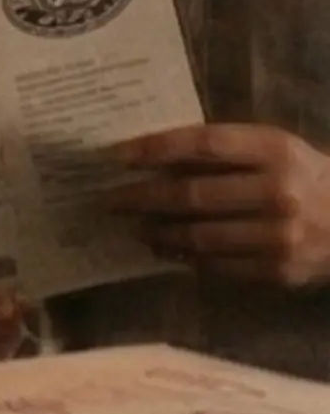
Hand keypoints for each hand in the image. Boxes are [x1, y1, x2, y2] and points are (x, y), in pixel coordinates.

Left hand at [111, 124, 329, 289]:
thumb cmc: (305, 178)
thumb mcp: (276, 151)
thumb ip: (226, 152)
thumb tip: (153, 158)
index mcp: (277, 150)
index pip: (204, 144)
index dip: (155, 148)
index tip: (115, 156)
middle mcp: (279, 191)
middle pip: (192, 194)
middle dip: (141, 197)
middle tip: (108, 199)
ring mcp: (280, 235)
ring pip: (199, 236)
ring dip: (157, 232)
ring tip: (135, 227)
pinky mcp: (279, 270)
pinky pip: (217, 265)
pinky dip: (184, 257)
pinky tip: (165, 249)